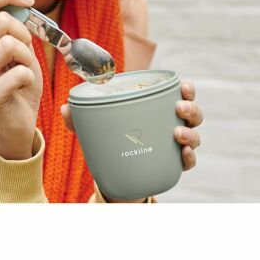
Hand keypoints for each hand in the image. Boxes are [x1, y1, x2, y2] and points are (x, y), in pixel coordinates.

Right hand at [0, 0, 43, 159]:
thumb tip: (20, 2)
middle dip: (24, 32)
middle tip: (26, 51)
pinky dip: (30, 77)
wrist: (18, 124)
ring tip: (24, 70)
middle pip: (1, 20)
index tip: (28, 0)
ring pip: (9, 44)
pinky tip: (23, 87)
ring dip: (27, 57)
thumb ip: (18, 29)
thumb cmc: (20, 84)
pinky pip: (19, 73)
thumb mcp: (22, 51)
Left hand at [60, 79, 203, 201]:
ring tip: (177, 134)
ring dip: (190, 134)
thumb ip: (80, 117)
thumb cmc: (113, 137)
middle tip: (178, 108)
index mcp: (157, 107)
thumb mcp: (97, 125)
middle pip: (193, 113)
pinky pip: (188, 162)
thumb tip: (64, 108)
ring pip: (194, 136)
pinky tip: (183, 156)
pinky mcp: (174, 165)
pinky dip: (189, 158)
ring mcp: (175, 145)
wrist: (117, 172)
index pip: (179, 94)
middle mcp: (172, 124)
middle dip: (191, 108)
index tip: (183, 86)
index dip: (187, 90)